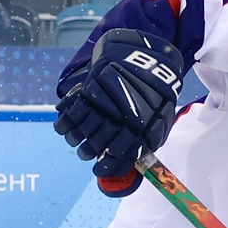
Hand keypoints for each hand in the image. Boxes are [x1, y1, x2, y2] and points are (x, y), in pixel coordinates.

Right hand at [53, 28, 183, 188]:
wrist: (144, 57)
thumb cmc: (155, 92)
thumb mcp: (162, 117)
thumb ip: (149, 141)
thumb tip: (136, 164)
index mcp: (143, 127)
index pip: (121, 155)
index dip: (108, 166)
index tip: (99, 170)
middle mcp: (122, 118)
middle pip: (98, 145)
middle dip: (90, 153)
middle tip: (86, 154)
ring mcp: (104, 104)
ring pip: (83, 131)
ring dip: (77, 140)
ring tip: (77, 141)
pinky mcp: (89, 90)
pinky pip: (71, 114)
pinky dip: (65, 124)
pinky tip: (66, 128)